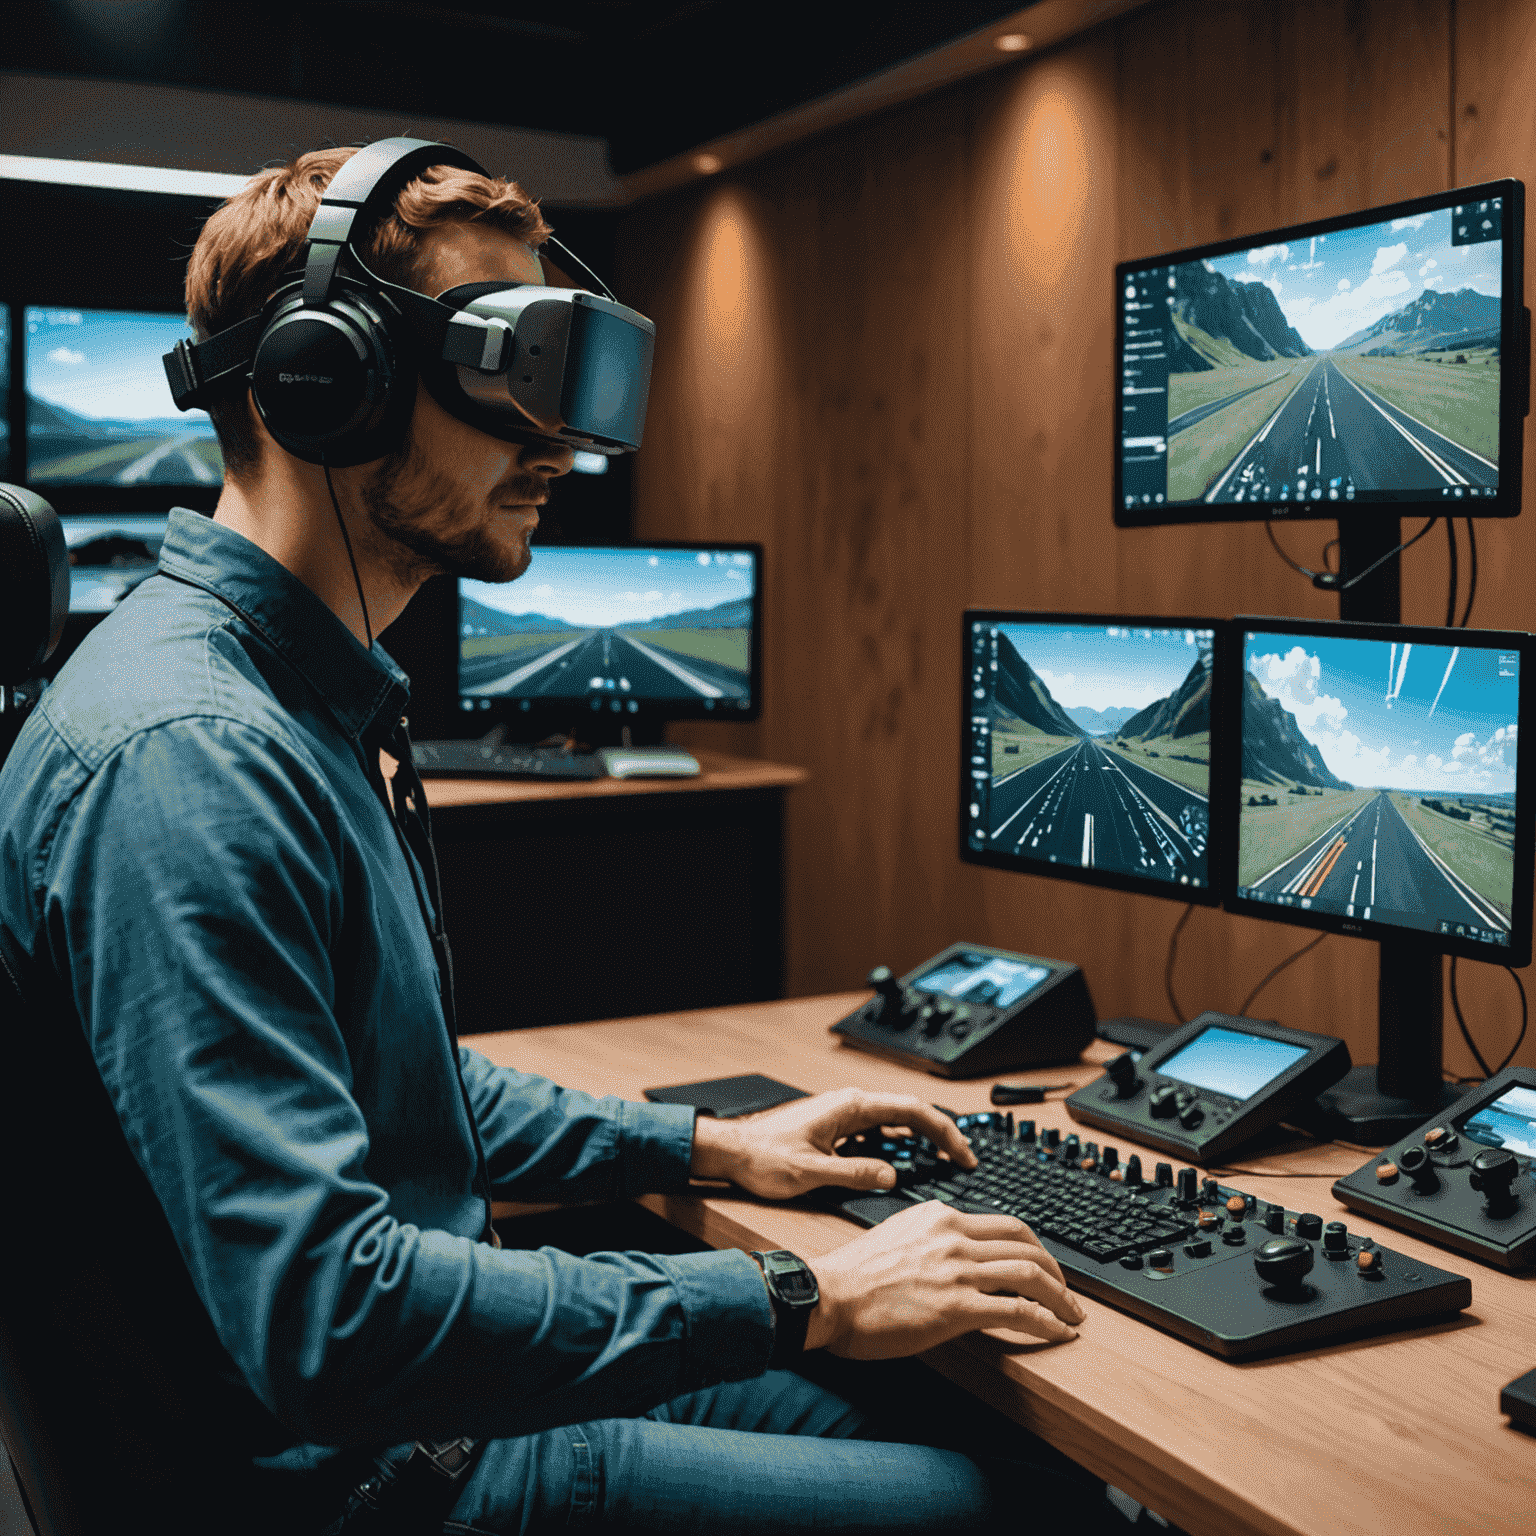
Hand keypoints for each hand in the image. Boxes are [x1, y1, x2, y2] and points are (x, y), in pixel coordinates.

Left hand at [688, 1087, 977, 1199]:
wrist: (730, 1150)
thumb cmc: (761, 1156)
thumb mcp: (810, 1172)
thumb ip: (853, 1173)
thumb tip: (890, 1176)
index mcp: (850, 1107)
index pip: (911, 1111)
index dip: (944, 1132)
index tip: (963, 1154)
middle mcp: (850, 1105)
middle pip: (909, 1113)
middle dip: (940, 1136)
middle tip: (964, 1161)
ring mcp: (844, 1114)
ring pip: (895, 1122)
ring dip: (921, 1140)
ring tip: (944, 1163)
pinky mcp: (837, 1127)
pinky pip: (878, 1131)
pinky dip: (899, 1146)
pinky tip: (905, 1164)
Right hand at [807, 1200, 1084, 1356]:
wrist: (826, 1295)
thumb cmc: (852, 1276)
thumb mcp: (897, 1237)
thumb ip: (931, 1240)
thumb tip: (956, 1259)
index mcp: (940, 1216)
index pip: (1004, 1224)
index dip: (1034, 1246)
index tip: (1044, 1266)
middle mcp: (954, 1235)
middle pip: (1027, 1243)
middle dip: (1057, 1270)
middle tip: (1068, 1293)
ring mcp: (957, 1269)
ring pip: (1031, 1273)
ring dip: (1061, 1298)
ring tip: (1072, 1317)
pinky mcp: (957, 1307)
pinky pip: (1019, 1311)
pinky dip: (1047, 1322)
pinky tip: (1057, 1333)